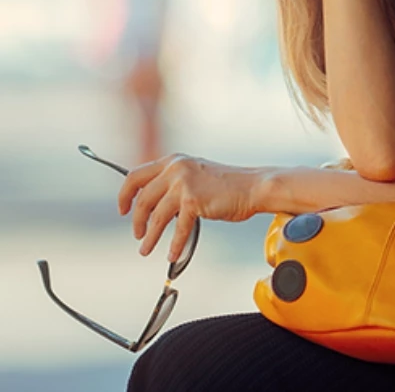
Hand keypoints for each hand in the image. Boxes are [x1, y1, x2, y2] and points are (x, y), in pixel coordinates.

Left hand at [117, 154, 264, 261]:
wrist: (253, 187)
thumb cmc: (228, 185)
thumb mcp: (195, 174)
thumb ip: (174, 183)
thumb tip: (155, 204)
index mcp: (174, 161)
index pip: (136, 175)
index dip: (125, 194)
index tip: (123, 209)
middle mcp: (175, 168)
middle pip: (142, 198)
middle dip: (137, 220)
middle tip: (138, 234)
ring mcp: (184, 183)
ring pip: (156, 215)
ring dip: (150, 236)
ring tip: (146, 249)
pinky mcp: (193, 200)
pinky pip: (177, 228)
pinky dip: (174, 243)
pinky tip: (172, 254)